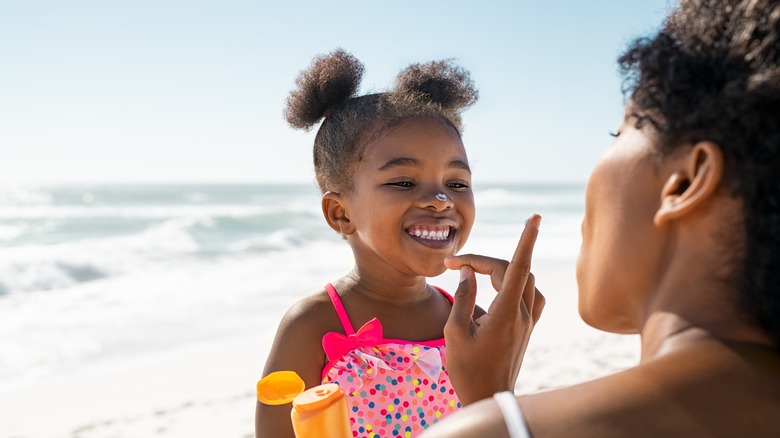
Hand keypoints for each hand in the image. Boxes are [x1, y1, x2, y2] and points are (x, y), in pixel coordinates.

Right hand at [443, 214, 544, 404]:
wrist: (488, 398)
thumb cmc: (467, 369)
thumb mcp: (454, 333)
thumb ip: (462, 298)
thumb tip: (468, 271)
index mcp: (504, 315)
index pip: (518, 268)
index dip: (526, 240)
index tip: (534, 217)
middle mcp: (522, 315)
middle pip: (513, 271)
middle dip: (485, 261)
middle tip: (455, 265)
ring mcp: (528, 322)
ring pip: (525, 280)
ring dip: (504, 269)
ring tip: (477, 273)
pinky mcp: (528, 328)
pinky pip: (530, 295)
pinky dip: (517, 283)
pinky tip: (499, 287)